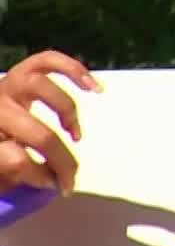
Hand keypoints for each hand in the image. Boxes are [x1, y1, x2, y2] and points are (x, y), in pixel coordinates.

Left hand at [0, 50, 98, 194]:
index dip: (38, 177)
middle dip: (61, 160)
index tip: (51, 186)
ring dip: (67, 113)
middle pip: (39, 134)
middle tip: (70, 175)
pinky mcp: (22, 70)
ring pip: (43, 89)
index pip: (18, 160)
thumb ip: (16, 171)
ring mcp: (8, 84)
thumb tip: (49, 176)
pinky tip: (94, 87)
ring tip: (76, 134)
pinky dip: (74, 70)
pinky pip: (48, 60)